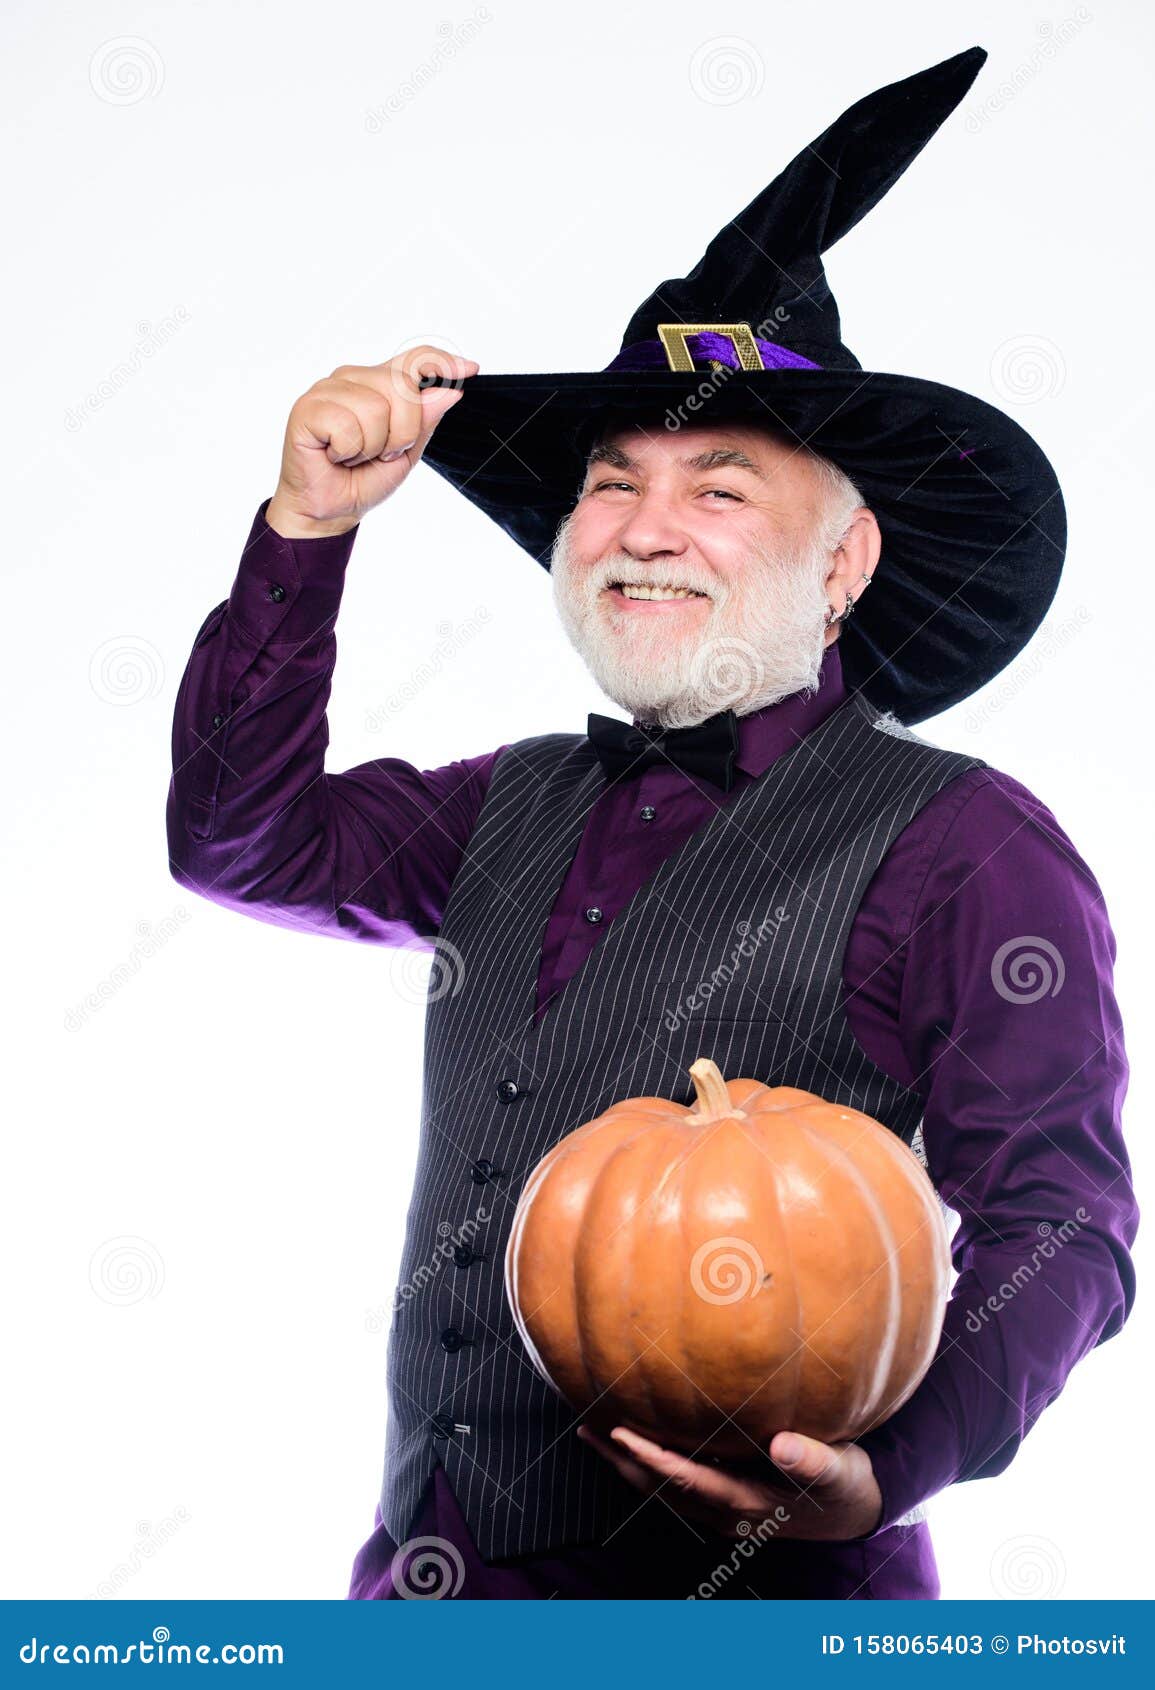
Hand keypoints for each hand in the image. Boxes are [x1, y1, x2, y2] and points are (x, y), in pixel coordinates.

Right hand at [265, 344, 478, 537]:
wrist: (331, 510)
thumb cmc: (363, 479)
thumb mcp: (407, 452)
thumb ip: (425, 420)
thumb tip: (449, 391)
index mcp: (378, 384)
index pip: (414, 360)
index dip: (441, 362)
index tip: (470, 369)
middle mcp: (353, 378)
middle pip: (402, 387)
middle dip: (402, 432)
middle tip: (379, 453)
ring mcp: (328, 389)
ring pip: (376, 407)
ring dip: (371, 446)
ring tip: (354, 456)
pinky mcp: (307, 408)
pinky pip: (347, 425)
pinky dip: (347, 451)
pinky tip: (334, 455)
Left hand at [576, 1423, 882, 1541]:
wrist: (850, 1513)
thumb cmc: (844, 1487)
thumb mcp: (840, 1473)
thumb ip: (812, 1460)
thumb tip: (781, 1446)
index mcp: (748, 1501)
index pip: (689, 1478)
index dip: (654, 1457)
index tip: (623, 1434)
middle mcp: (725, 1510)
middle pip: (661, 1487)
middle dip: (622, 1460)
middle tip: (587, 1427)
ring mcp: (720, 1508)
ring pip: (661, 1488)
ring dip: (626, 1463)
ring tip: (592, 1431)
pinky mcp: (722, 1498)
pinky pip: (673, 1482)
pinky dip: (647, 1463)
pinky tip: (632, 1441)